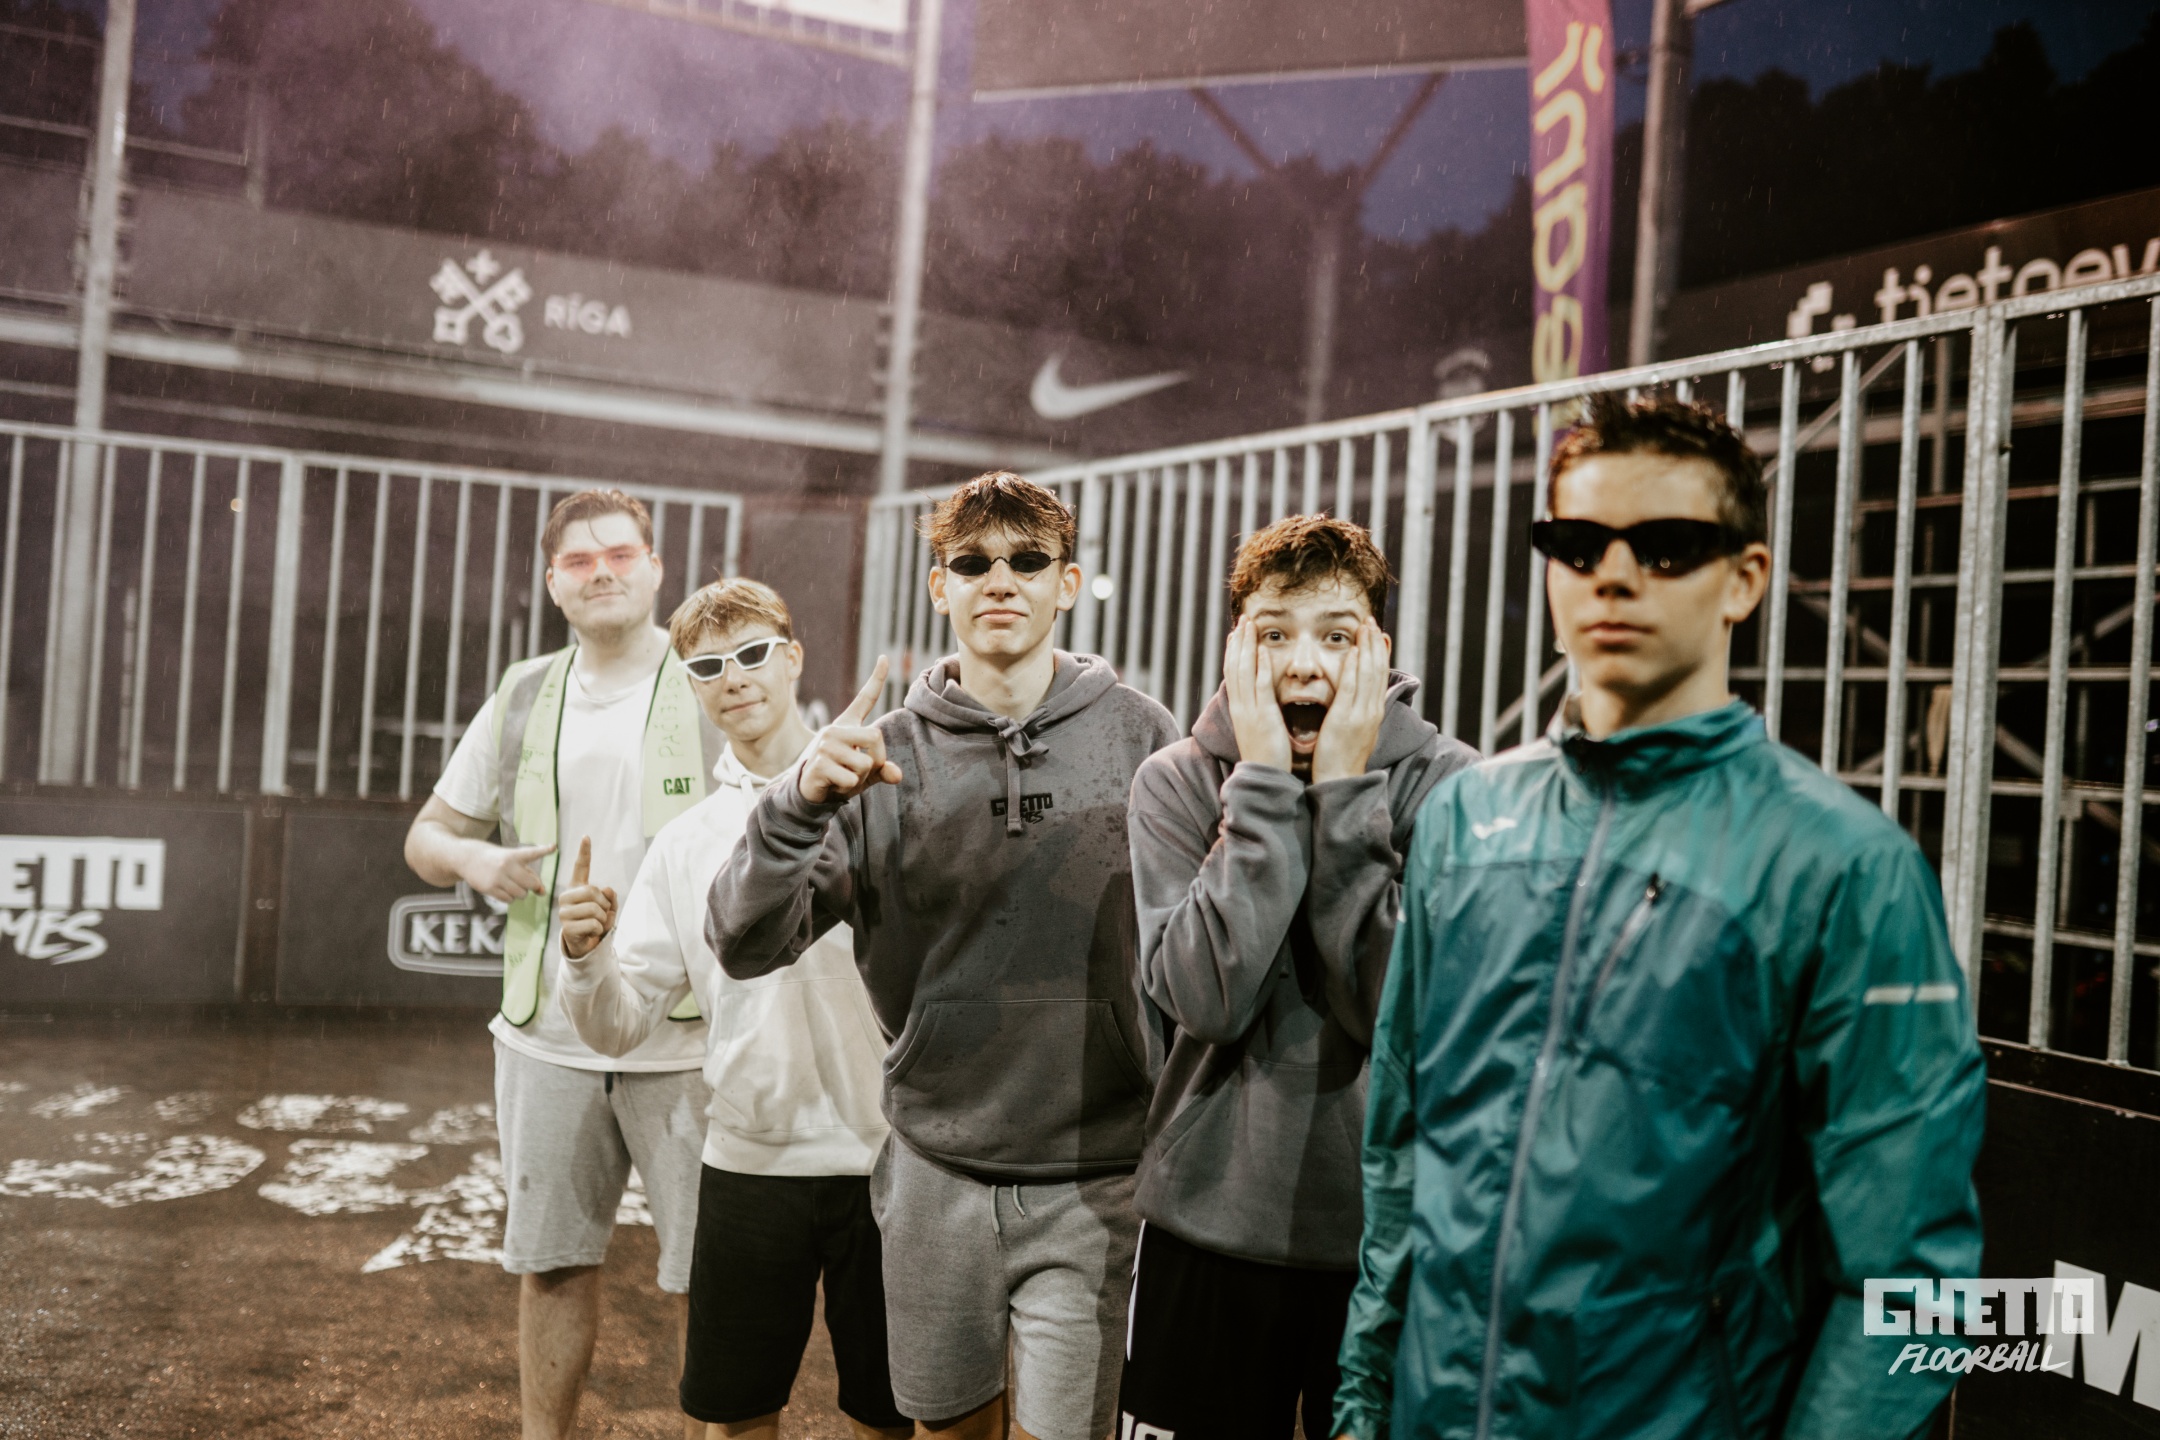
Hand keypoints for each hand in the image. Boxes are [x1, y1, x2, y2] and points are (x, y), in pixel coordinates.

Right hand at [460, 838, 554, 903]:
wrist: (468, 858)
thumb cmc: (495, 859)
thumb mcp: (511, 859)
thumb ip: (529, 873)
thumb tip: (543, 892)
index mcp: (514, 855)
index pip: (531, 853)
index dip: (543, 850)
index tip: (553, 847)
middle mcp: (506, 865)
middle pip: (531, 883)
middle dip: (532, 886)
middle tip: (524, 882)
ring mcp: (497, 878)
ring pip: (521, 894)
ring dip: (520, 893)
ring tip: (511, 884)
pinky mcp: (489, 888)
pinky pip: (509, 900)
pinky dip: (510, 897)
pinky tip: (503, 889)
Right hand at [557, 837, 616, 962]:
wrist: (585, 944)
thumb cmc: (595, 922)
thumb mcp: (608, 908)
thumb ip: (610, 898)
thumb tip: (608, 890)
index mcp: (576, 888)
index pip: (580, 867)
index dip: (584, 852)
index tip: (586, 837)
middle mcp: (566, 897)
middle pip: (592, 891)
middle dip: (604, 904)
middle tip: (602, 914)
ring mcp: (564, 912)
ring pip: (595, 909)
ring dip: (603, 919)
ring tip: (596, 924)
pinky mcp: (567, 928)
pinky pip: (594, 924)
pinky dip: (599, 929)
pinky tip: (591, 932)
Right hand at [799, 656, 904, 804]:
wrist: (808, 792)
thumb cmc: (839, 777)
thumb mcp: (864, 773)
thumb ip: (882, 770)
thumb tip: (897, 775)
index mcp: (847, 726)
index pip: (865, 699)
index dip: (877, 679)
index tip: (885, 657)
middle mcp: (835, 730)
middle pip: (876, 737)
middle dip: (876, 760)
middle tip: (860, 770)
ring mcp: (825, 745)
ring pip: (865, 763)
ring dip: (859, 778)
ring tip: (842, 777)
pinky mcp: (819, 764)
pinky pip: (851, 778)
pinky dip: (847, 787)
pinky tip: (833, 784)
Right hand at [1224, 619, 1292, 771]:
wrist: (1264, 777)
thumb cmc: (1266, 756)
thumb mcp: (1257, 729)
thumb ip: (1258, 711)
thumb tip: (1261, 698)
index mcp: (1239, 709)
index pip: (1232, 673)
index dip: (1234, 651)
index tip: (1236, 634)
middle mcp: (1241, 706)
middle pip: (1235, 667)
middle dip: (1238, 642)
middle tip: (1242, 620)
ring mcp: (1250, 711)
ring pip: (1243, 672)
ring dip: (1246, 646)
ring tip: (1249, 625)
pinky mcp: (1264, 716)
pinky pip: (1260, 687)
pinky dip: (1260, 667)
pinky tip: (1263, 650)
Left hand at [1311, 620, 1390, 784]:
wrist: (1340, 780)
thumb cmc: (1343, 756)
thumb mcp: (1357, 729)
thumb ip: (1358, 710)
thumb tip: (1359, 694)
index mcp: (1374, 712)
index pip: (1380, 676)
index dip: (1380, 653)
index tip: (1379, 633)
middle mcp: (1372, 710)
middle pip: (1378, 670)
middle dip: (1375, 644)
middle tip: (1372, 621)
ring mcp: (1361, 714)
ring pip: (1368, 674)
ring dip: (1367, 648)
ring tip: (1365, 627)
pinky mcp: (1345, 719)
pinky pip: (1351, 689)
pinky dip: (1353, 668)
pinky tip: (1352, 651)